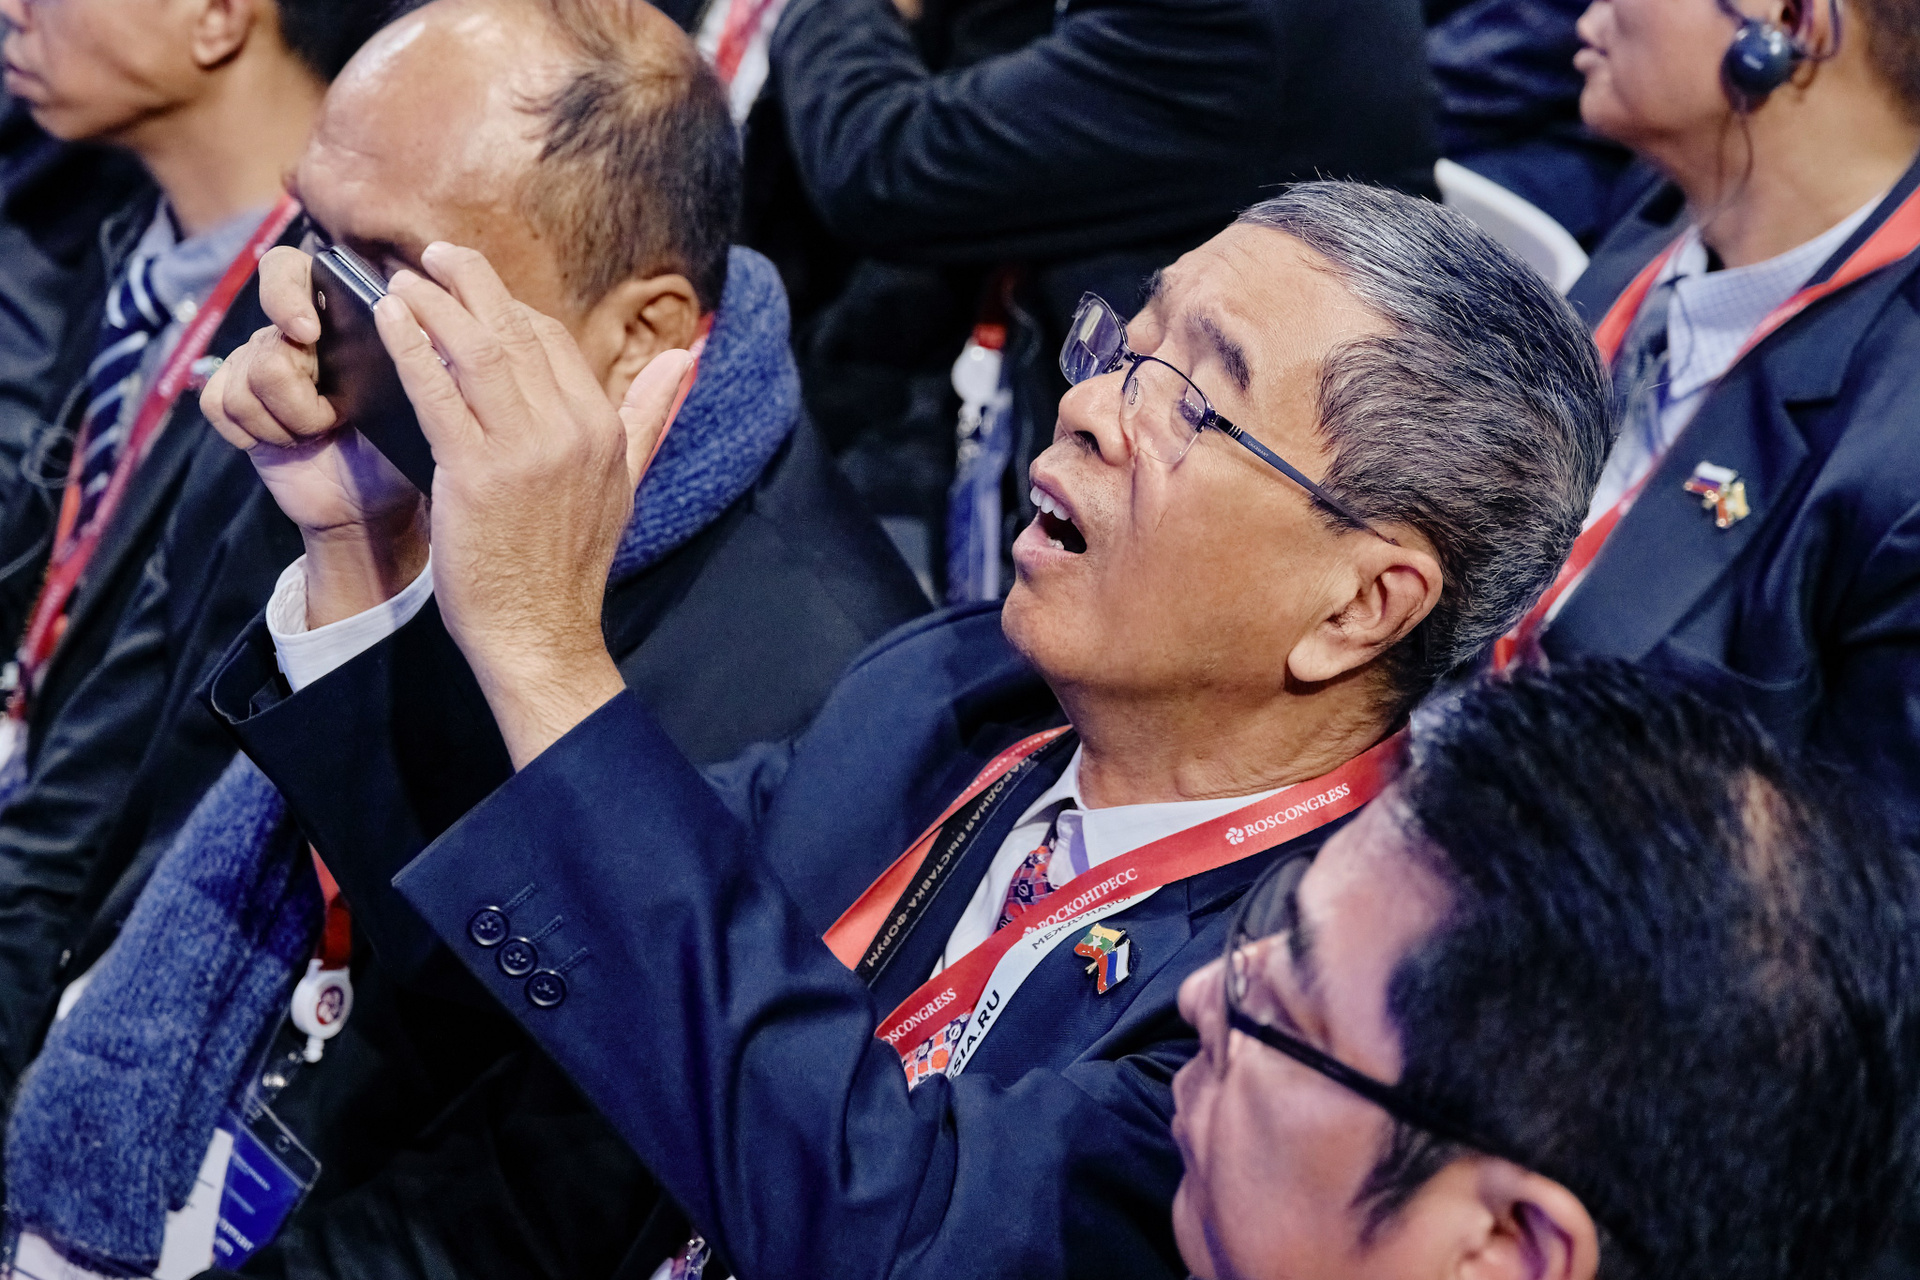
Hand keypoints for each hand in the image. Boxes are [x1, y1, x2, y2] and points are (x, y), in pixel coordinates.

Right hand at [202, 246, 426, 623]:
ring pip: (253, 366)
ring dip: (294, 411)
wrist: (380, 504)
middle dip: (283, 335)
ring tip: (325, 428)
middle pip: (265, 306)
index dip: (287, 288)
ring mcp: (261, 368)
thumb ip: (420, 350)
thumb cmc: (409, 442)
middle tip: (305, 350)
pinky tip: (292, 444)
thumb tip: (416, 316)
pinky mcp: (236, 407)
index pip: (291, 269)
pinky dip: (262, 430)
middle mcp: (294, 335)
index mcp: (338, 318)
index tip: (309, 329)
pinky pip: (223, 402)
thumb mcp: (425, 392)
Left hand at [374, 241, 693, 767]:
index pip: (552, 342)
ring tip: (401, 280)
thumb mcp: (624, 482)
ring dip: (435, 306)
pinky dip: (411, 348)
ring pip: (476, 352)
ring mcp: (524, 451)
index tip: (472, 290)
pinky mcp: (476, 474)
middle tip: (433, 256)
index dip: (507, 307)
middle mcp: (570, 430)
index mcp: (601, 428)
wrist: (542, 632)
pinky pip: (438, 392)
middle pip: (513, 333)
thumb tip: (685, 359)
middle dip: (470, 285)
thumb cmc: (569, 564)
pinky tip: (389, 321)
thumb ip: (647, 414)